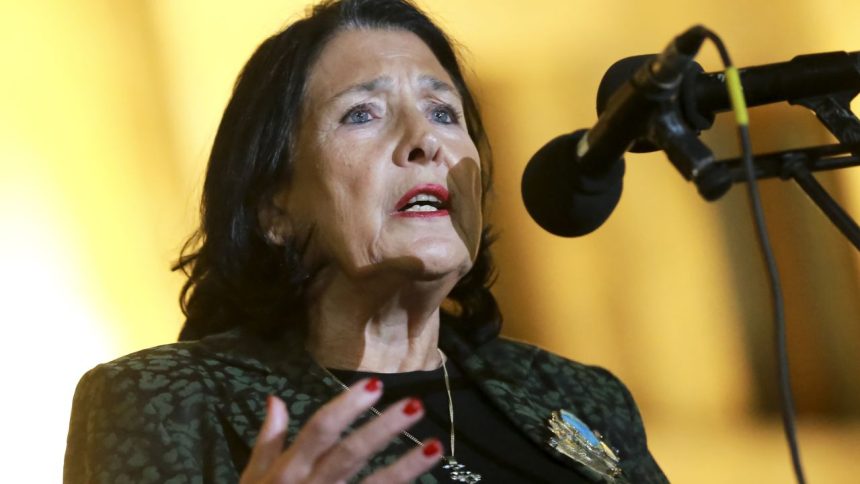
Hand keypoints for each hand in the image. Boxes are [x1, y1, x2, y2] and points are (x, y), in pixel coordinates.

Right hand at [239, 378, 442, 482]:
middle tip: (415, 405)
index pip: (319, 430)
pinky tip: (424, 480)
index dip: (347, 407)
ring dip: (406, 468)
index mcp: (288, 472)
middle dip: (383, 430)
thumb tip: (276, 400)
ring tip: (435, 448)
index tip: (375, 384)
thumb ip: (268, 442)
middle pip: (350, 454)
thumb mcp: (253, 481)